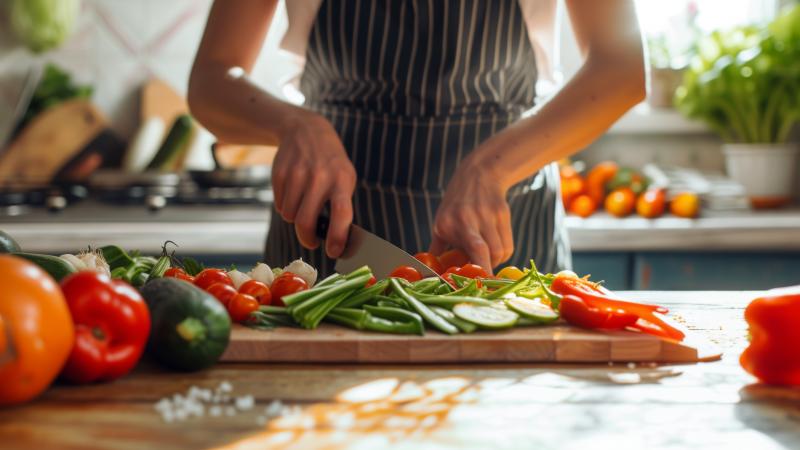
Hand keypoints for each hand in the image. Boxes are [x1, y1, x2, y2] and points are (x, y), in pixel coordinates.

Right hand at [272, 113, 355, 257]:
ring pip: (289, 216)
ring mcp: (297, 174)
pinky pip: (279, 205)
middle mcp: (319, 177)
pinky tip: (294, 192)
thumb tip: (338, 241)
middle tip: (312, 243)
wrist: (305, 130)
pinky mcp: (279, 173)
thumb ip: (342, 205)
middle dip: (307, 239)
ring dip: (295, 219)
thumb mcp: (344, 177)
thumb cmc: (331, 163)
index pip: (341, 214)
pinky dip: (286, 206)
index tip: (333, 252)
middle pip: (306, 221)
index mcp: (342, 180)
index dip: (337, 237)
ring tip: (304, 205)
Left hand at [429, 157, 513, 271]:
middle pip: (486, 252)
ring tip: (485, 258)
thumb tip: (429, 274)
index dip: (476, 270)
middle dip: (488, 271)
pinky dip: (502, 254)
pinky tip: (494, 248)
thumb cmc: (456, 205)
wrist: (479, 175)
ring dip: (494, 262)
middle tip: (484, 282)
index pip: (470, 250)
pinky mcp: (503, 214)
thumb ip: (437, 249)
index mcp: (449, 222)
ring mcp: (488, 215)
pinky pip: (507, 245)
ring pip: (499, 251)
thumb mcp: (441, 223)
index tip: (475, 284)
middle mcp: (469, 218)